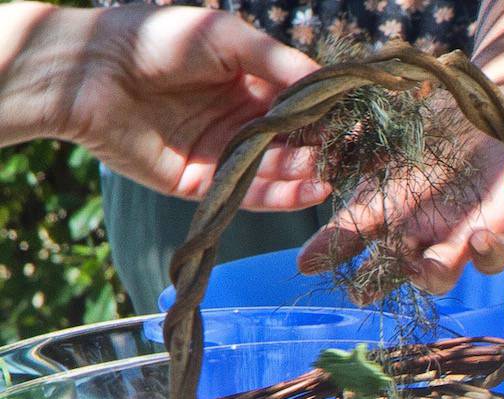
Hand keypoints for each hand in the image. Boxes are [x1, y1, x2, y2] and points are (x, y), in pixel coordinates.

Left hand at [44, 5, 328, 210]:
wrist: (90, 72)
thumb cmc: (154, 40)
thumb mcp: (227, 37)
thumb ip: (279, 61)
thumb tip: (328, 84)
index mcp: (244, 84)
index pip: (297, 105)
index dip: (325, 114)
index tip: (354, 121)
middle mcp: (235, 121)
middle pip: (290, 142)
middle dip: (319, 149)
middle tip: (347, 154)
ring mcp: (218, 154)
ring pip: (273, 171)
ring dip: (304, 174)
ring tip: (328, 173)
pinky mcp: (198, 183)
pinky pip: (246, 195)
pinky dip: (279, 197)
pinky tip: (309, 191)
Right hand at [295, 134, 503, 293]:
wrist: (498, 125)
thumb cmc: (445, 124)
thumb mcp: (403, 122)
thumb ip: (371, 133)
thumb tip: (341, 132)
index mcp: (387, 204)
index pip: (350, 231)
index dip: (326, 248)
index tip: (305, 264)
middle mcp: (418, 229)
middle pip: (391, 269)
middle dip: (376, 283)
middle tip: (362, 292)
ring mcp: (456, 238)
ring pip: (440, 275)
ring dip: (432, 276)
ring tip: (429, 267)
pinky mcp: (499, 234)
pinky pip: (491, 258)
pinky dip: (486, 253)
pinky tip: (480, 238)